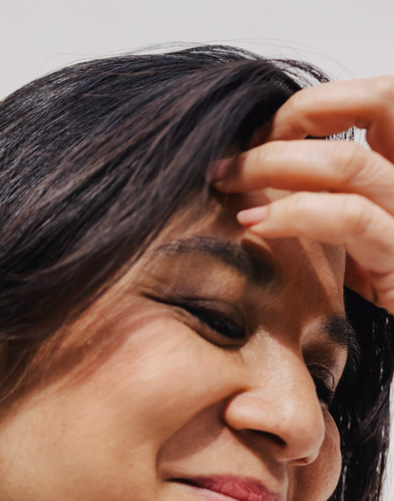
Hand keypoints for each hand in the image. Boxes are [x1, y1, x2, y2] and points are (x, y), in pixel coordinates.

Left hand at [208, 76, 393, 314]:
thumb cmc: (374, 294)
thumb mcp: (350, 239)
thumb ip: (324, 198)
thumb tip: (258, 176)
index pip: (376, 100)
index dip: (316, 103)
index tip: (258, 133)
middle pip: (379, 102)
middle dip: (299, 115)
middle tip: (237, 152)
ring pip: (350, 161)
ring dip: (276, 163)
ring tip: (228, 181)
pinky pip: (351, 219)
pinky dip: (295, 214)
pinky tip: (255, 225)